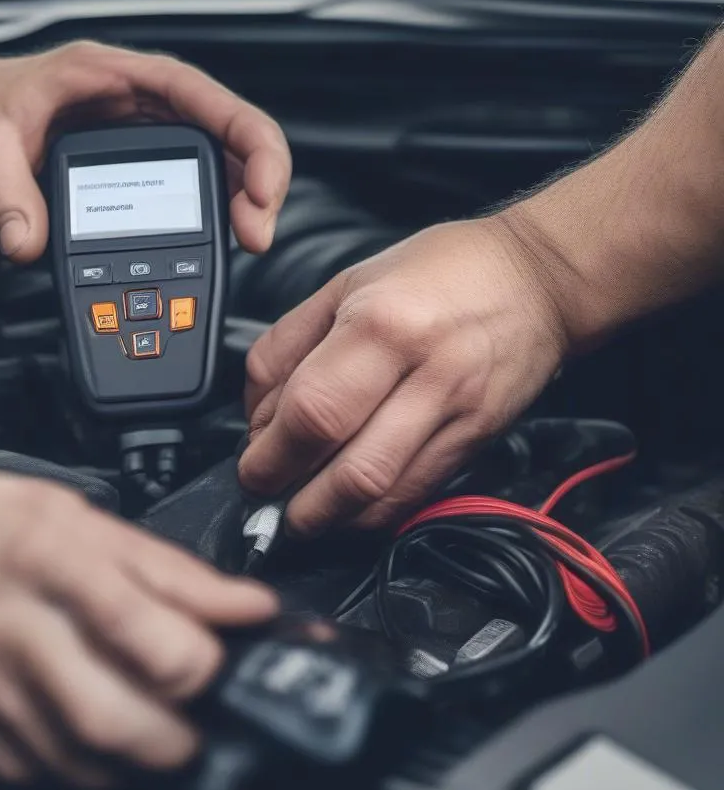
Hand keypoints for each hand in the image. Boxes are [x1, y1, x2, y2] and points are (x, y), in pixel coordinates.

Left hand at [0, 41, 291, 259]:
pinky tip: (217, 250)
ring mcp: (142, 141)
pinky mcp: (136, 176)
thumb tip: (26, 244)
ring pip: (219, 165)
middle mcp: (138, 106)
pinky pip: (190, 192)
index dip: (247, 138)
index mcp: (112, 78)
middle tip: (256, 234)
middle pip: (226, 134)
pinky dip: (212, 220)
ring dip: (243, 203)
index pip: (202, 97)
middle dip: (257, 182)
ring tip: (248, 243)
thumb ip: (4, 198)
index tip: (260, 188)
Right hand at [0, 449, 277, 785]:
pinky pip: (29, 770)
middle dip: (176, 733)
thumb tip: (246, 606)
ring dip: (135, 758)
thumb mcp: (83, 516)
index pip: (135, 626)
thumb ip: (168, 569)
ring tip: (156, 727)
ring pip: (73, 755)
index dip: (199, 655)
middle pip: (108, 713)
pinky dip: (80, 767)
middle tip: (201, 717)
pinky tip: (96, 738)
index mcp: (45, 558)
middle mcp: (6, 625)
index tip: (226, 656)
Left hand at [238, 215, 570, 534]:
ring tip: (302, 510)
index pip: (312, 411)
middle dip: (293, 499)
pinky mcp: (479, 440)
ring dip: (330, 517)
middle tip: (269, 499)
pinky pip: (416, 495)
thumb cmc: (437, 272)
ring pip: (383, 495)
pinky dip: (372, 512)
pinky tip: (348, 505)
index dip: (269, 454)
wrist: (538, 278)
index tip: (251, 465)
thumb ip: (286, 348)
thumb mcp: (344, 286)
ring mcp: (459, 412)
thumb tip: (255, 417)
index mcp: (381, 325)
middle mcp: (425, 373)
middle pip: (348, 469)